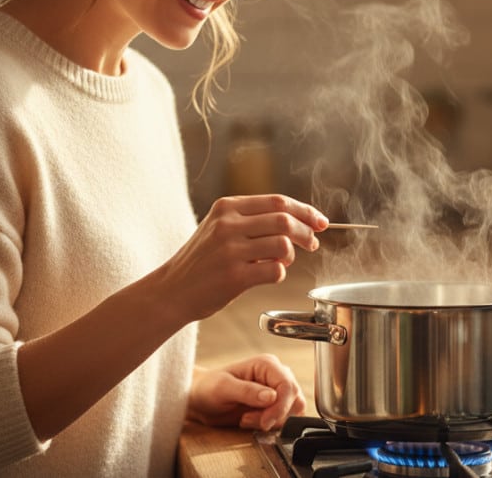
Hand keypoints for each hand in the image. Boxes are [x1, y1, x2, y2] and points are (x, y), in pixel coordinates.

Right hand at [160, 195, 327, 320]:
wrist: (171, 290)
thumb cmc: (201, 260)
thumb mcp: (218, 227)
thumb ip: (252, 219)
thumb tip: (299, 219)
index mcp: (226, 207)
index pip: (278, 201)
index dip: (305, 211)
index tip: (320, 221)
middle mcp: (227, 225)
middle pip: (285, 220)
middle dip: (306, 232)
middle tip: (312, 243)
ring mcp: (230, 250)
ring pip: (283, 245)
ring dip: (291, 256)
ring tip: (281, 262)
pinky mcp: (233, 277)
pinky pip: (275, 270)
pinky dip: (279, 273)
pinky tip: (266, 275)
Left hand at [187, 356, 306, 430]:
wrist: (201, 399)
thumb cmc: (207, 387)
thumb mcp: (223, 388)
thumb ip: (247, 391)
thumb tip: (271, 396)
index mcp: (266, 364)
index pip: (288, 386)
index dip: (280, 407)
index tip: (265, 422)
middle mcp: (275, 375)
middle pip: (294, 399)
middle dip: (275, 415)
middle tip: (250, 420)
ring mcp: (276, 390)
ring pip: (293, 411)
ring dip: (273, 421)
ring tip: (248, 419)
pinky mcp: (274, 405)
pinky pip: (285, 419)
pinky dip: (271, 425)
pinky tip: (252, 422)